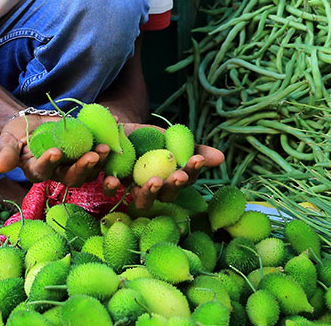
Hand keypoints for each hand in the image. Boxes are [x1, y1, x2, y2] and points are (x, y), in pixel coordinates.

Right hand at [0, 115, 112, 185]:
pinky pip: (100, 150)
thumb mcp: (7, 140)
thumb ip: (6, 153)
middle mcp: (58, 172)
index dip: (50, 163)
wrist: (33, 122)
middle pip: (72, 176)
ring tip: (106, 147)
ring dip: (100, 160)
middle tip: (92, 155)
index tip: (55, 151)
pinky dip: (109, 138)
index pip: (44, 171)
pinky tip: (115, 123)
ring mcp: (75, 163)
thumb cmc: (16, 133)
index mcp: (37, 171)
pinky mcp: (87, 151)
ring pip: (90, 169)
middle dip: (83, 167)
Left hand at [99, 122, 224, 209]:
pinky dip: (112, 182)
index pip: (186, 180)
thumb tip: (221, 157)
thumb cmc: (150, 138)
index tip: (196, 159)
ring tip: (151, 181)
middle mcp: (153, 191)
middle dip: (170, 187)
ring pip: (140, 201)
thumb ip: (193, 149)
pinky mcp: (110, 184)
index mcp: (171, 180)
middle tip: (174, 176)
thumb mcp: (170, 139)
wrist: (119, 130)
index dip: (191, 171)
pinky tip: (113, 176)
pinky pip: (111, 189)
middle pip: (164, 197)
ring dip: (146, 193)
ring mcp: (132, 190)